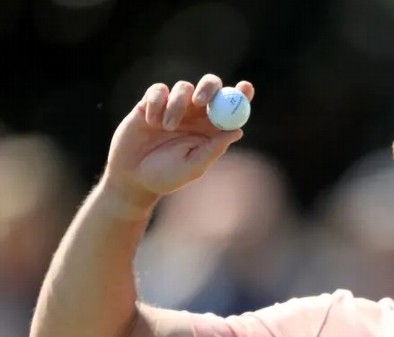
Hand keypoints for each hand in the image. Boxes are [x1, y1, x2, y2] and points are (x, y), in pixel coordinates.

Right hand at [103, 74, 253, 206]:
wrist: (132, 177)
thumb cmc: (166, 176)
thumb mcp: (194, 166)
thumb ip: (214, 148)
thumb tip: (238, 130)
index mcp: (211, 129)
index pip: (232, 107)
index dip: (241, 94)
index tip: (246, 87)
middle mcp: (196, 115)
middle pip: (211, 86)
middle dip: (209, 88)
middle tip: (200, 101)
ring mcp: (174, 107)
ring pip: (183, 87)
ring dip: (176, 106)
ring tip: (165, 128)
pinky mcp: (151, 103)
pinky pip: (158, 90)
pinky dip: (156, 103)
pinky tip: (150, 122)